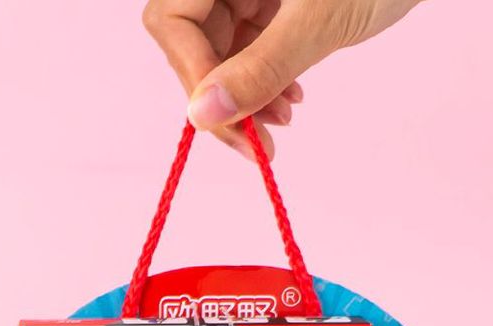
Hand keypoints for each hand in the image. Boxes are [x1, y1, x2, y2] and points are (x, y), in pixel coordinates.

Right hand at [143, 0, 422, 154]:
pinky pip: (249, 45)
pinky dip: (265, 79)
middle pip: (191, 40)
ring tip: (284, 123)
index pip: (172, 20)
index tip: (228, 122)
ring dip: (246, 96)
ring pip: (220, 49)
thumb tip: (202, 116)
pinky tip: (292, 101)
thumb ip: (260, 68)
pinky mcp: (271, 0)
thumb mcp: (320, 21)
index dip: (193, 74)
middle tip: (256, 144)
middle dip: (222, 95)